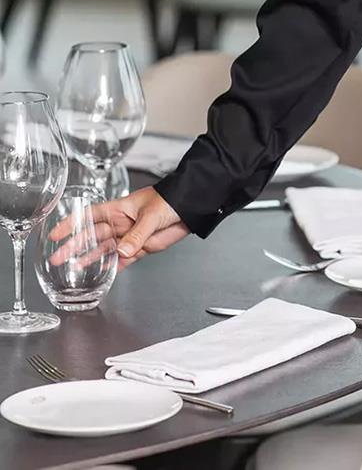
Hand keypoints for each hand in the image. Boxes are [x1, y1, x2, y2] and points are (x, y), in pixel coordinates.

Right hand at [47, 187, 188, 270]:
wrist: (191, 208)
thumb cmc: (170, 200)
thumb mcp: (151, 214)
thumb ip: (137, 234)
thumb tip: (122, 251)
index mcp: (119, 209)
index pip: (90, 215)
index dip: (72, 223)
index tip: (56, 233)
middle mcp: (121, 223)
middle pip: (92, 236)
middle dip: (74, 246)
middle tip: (58, 258)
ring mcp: (129, 236)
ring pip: (104, 250)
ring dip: (90, 259)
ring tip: (73, 269)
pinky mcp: (140, 248)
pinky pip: (122, 260)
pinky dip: (113, 268)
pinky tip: (102, 275)